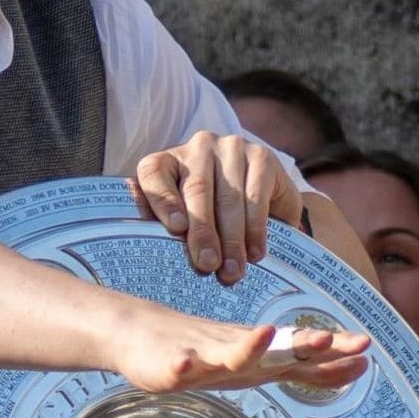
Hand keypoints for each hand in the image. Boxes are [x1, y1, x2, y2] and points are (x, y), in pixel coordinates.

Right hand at [111, 306, 372, 392]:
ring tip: (267, 333)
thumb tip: (359, 368)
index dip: (332, 353)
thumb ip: (308, 368)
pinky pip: (177, 366)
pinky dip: (182, 364)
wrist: (142, 334)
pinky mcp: (169, 364)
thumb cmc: (208, 350)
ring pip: (228, 352)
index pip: (303, 354)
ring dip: (248, 344)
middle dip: (302, 345)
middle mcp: (238, 349)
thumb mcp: (262, 364)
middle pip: (276, 349)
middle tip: (328, 339)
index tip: (365, 347)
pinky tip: (186, 365)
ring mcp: (203, 354)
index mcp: (260, 354)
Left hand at [134, 131, 302, 284]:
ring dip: (232, 238)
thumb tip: (154, 254)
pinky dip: (255, 228)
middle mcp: (198, 147)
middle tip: (208, 264)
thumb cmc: (211, 216)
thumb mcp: (184, 219)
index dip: (162, 199)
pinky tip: (254, 252)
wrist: (264, 200)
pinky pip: (256, 196)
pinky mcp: (262, 156)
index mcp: (168, 161)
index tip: (176, 228)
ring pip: (229, 196)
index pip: (154, 173)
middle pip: (197, 190)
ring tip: (232, 270)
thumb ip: (165, 230)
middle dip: (203, 232)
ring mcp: (231, 148)